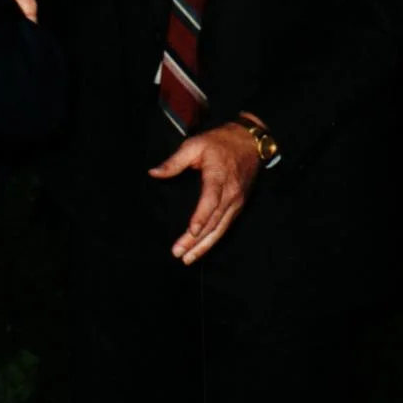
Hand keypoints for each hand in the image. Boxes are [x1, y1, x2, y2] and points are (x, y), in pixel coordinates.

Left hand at [149, 120, 262, 263]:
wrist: (249, 143)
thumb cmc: (219, 143)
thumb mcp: (194, 145)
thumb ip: (174, 162)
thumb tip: (153, 173)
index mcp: (218, 177)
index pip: (211, 200)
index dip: (201, 216)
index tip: (191, 230)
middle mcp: (230, 193)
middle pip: (213, 221)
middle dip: (196, 240)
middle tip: (179, 254)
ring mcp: (236, 201)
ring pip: (220, 228)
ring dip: (204, 245)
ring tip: (188, 259)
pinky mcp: (237, 205)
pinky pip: (225, 226)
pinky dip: (213, 240)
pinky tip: (201, 249)